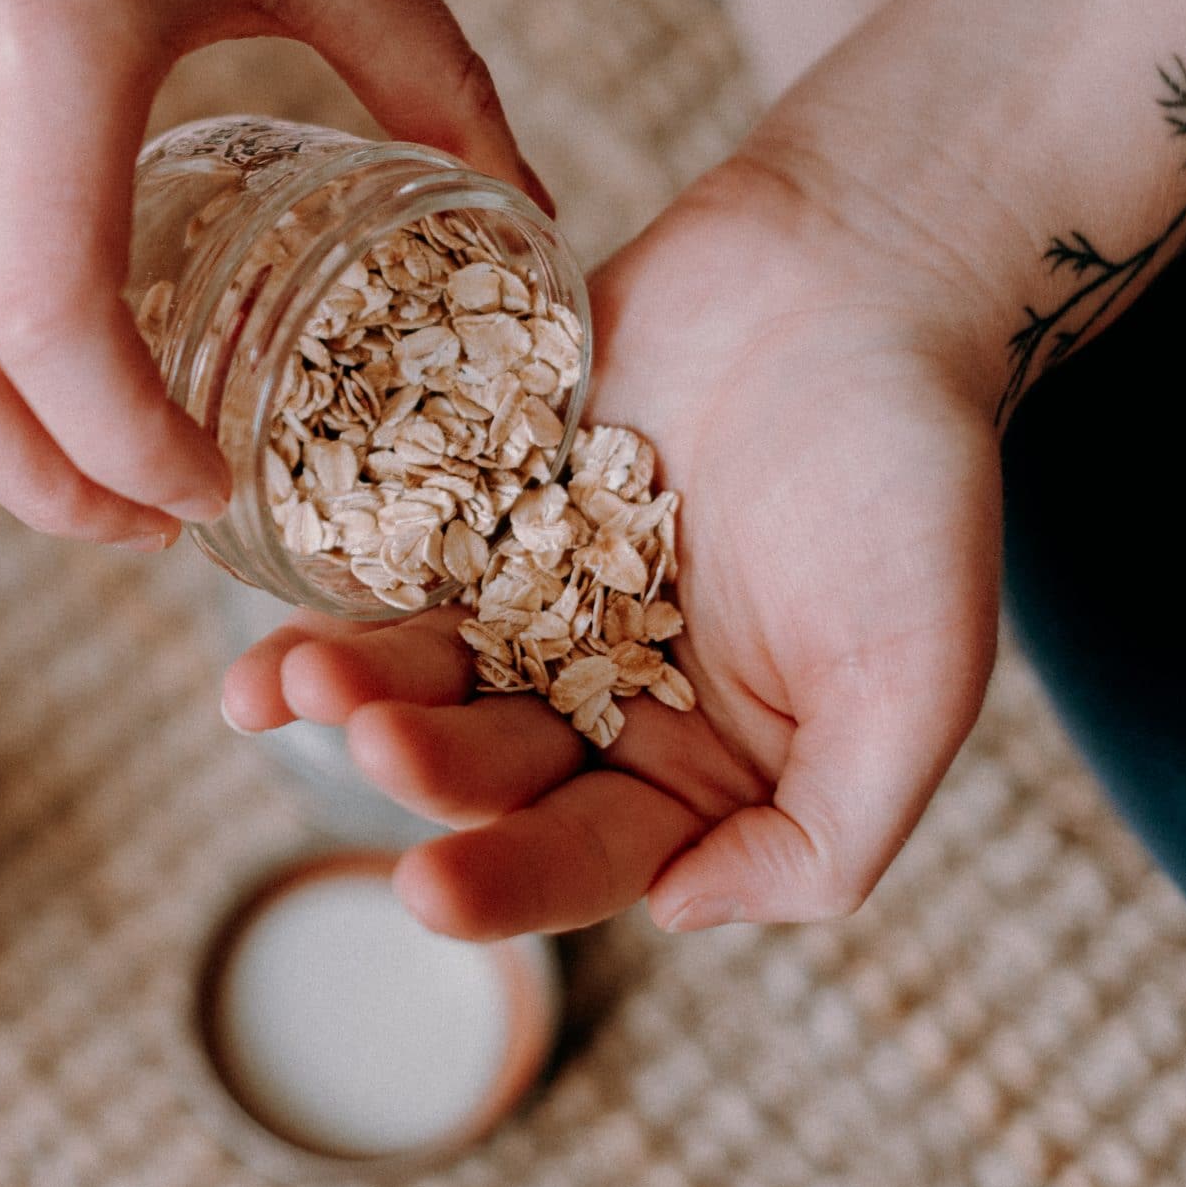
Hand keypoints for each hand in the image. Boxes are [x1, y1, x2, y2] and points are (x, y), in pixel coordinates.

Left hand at [222, 156, 1002, 935]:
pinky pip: (399, 562)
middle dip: (423, 766)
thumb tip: (677, 912)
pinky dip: (336, 596)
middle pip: (492, 766)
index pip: (594, 854)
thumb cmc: (913, 478)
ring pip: (430, 670)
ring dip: (357, 690)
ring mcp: (538, 598)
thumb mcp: (916, 684)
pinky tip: (270, 627)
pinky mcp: (482, 503)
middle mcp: (609, 699)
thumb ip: (825, 833)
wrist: (854, 274)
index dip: (510, 880)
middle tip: (369, 740)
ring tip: (289, 683)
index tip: (425, 891)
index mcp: (706, 768)